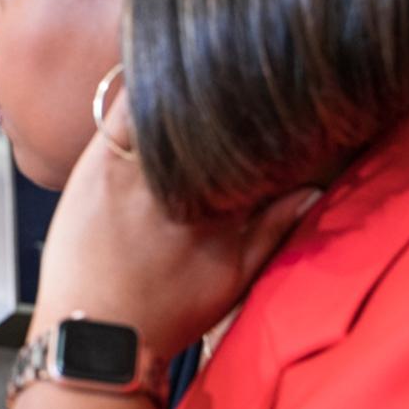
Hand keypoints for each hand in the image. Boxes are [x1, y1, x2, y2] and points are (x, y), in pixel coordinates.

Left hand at [33, 92, 321, 360]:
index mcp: (222, 205)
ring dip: (183, 87)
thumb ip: (275, 231)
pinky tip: (151, 78)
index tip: (269, 101)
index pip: (252, 143)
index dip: (262, 116)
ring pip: (166, 104)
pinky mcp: (95, 166)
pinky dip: (137, 92)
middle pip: (211, 117)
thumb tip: (314, 191)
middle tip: (238, 78)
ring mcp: (134, 171)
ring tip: (196, 71)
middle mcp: (181, 182)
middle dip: (227, 95)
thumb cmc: (160, 316)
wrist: (93, 337)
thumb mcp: (231, 281)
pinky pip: (119, 111)